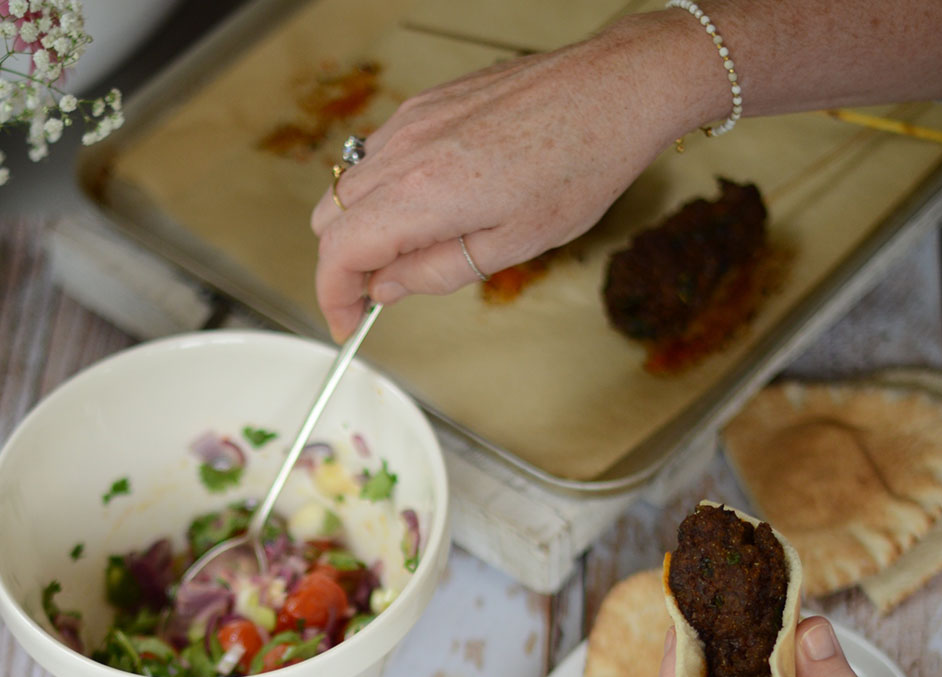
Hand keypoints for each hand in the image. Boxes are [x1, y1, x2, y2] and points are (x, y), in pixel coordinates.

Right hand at [309, 16, 695, 339]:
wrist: (612, 90)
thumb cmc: (578, 163)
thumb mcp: (512, 245)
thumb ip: (436, 271)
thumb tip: (387, 288)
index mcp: (422, 194)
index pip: (339, 252)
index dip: (333, 296)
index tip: (347, 321)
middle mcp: (405, 150)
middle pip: (330, 218)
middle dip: (343, 264)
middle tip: (380, 293)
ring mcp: (412, 120)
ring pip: (348, 185)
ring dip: (362, 227)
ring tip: (411, 252)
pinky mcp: (426, 104)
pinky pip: (377, 155)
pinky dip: (382, 192)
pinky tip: (427, 207)